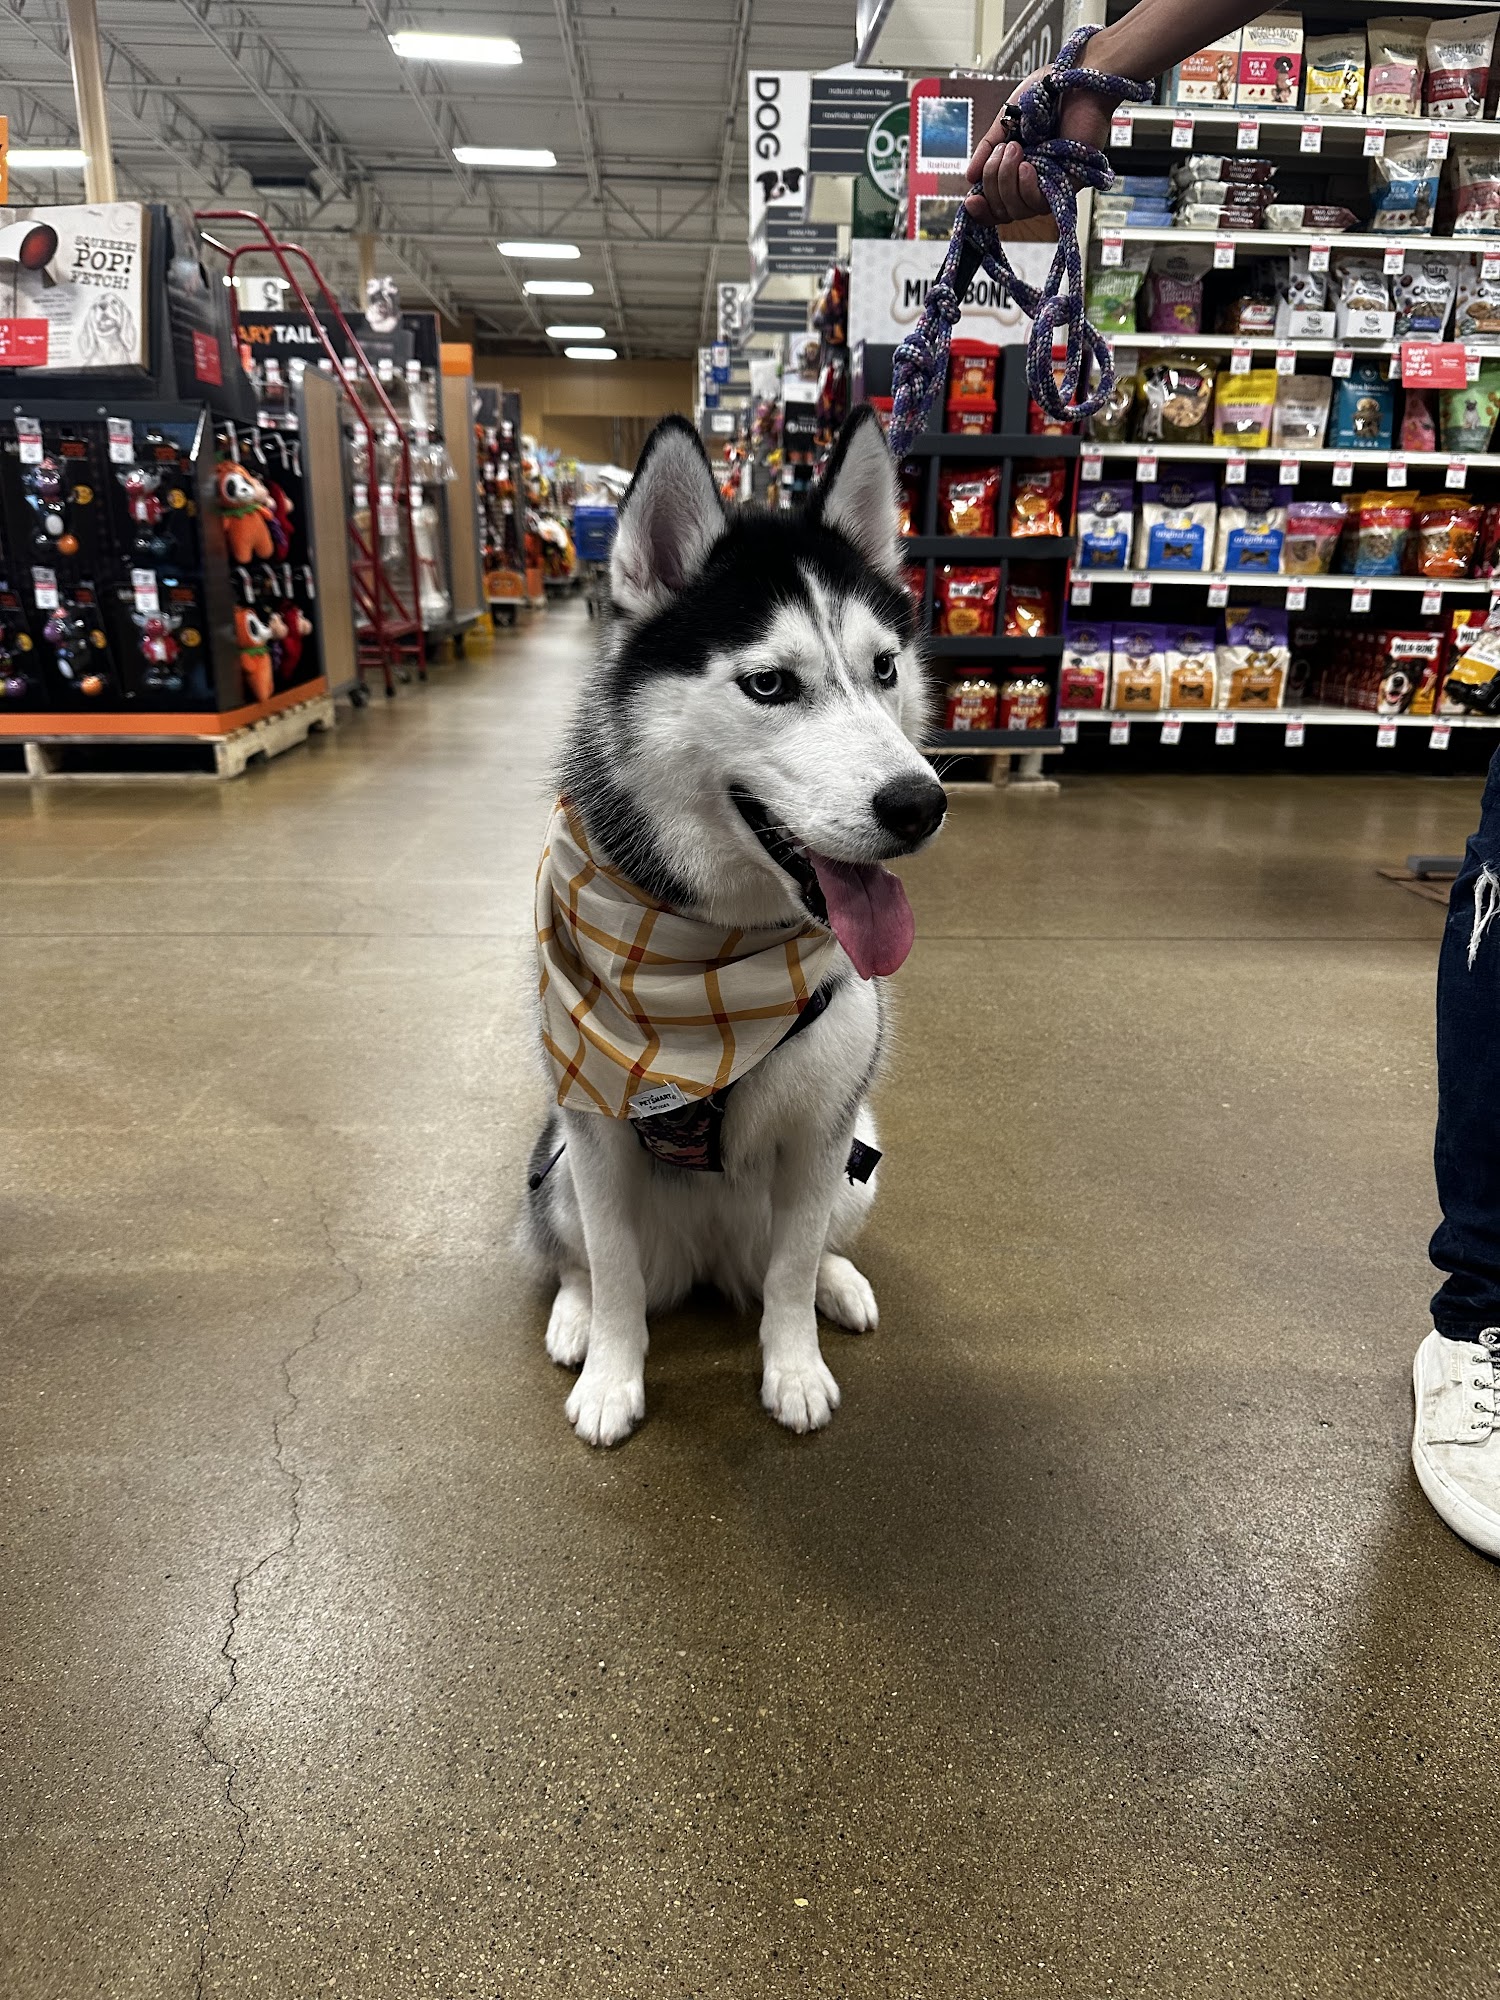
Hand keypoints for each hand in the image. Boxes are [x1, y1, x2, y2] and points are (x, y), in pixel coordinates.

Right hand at [964, 68, 1118, 226]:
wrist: (1075, 78)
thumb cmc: (1046, 94)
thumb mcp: (1005, 121)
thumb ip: (987, 148)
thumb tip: (971, 177)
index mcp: (1018, 169)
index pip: (997, 204)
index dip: (982, 209)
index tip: (971, 200)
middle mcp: (1035, 181)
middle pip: (1004, 210)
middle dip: (993, 182)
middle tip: (1003, 150)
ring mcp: (1051, 184)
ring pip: (1019, 209)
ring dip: (1007, 181)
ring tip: (1015, 150)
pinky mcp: (1069, 183)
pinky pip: (1041, 204)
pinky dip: (1027, 188)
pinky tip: (1026, 167)